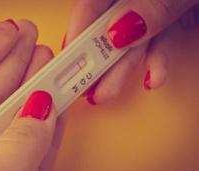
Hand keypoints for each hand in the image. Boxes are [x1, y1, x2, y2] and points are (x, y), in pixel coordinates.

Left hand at [0, 19, 64, 170]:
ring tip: (50, 65)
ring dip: (35, 95)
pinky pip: (33, 155)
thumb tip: (41, 110)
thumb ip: (12, 155)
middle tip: (32, 41)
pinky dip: (49, 131)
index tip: (6, 33)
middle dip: (11, 68)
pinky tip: (57, 105)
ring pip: (13, 127)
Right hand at [64, 0, 198, 104]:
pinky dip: (156, 63)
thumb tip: (118, 33)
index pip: (94, 4)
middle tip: (84, 86)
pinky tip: (153, 79)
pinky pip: (159, 43)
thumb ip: (151, 7)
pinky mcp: (171, 21)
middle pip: (108, 29)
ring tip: (106, 93)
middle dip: (97, 60)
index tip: (69, 57)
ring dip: (121, 71)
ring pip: (132, 42)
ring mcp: (155, 10)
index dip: (78, 30)